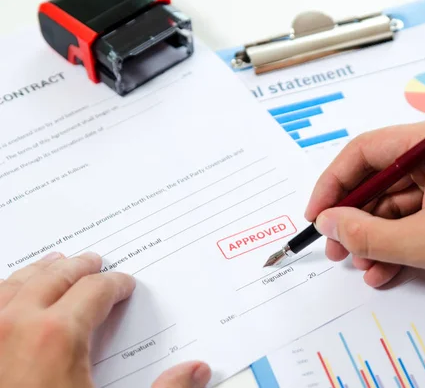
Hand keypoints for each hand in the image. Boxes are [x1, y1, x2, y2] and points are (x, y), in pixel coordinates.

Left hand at [0, 252, 210, 387]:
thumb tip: (197, 371)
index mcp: (58, 335)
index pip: (96, 289)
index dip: (117, 284)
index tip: (124, 285)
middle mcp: (17, 325)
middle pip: (57, 275)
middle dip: (81, 267)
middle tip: (94, 262)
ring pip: (16, 282)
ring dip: (41, 271)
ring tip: (54, 265)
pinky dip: (5, 289)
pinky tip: (12, 293)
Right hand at [305, 121, 424, 298]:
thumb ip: (368, 234)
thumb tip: (328, 224)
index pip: (368, 150)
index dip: (335, 183)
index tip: (318, 214)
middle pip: (378, 178)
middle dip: (354, 217)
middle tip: (335, 245)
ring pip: (393, 203)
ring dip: (373, 236)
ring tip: (361, 264)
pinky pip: (412, 219)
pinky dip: (395, 244)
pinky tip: (382, 269)